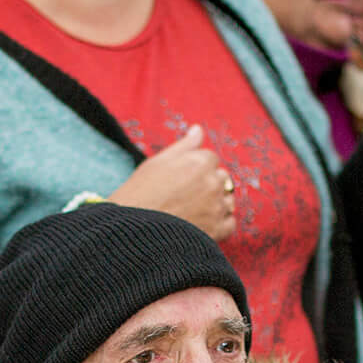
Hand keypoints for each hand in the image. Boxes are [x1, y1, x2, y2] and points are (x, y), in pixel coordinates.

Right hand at [109, 125, 235, 240]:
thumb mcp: (158, 162)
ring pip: (228, 199)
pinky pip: (230, 223)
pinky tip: (203, 223)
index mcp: (200, 162)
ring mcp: (217, 207)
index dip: (195, 168)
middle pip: (221, 177)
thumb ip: (184, 145)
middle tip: (184, 196)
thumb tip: (198, 129)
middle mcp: (212, 182)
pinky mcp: (217, 231)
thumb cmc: (140, 194)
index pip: (210, 158)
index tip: (181, 179)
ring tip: (192, 211)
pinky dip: (221, 223)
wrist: (132, 232)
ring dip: (216, 203)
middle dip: (208, 183)